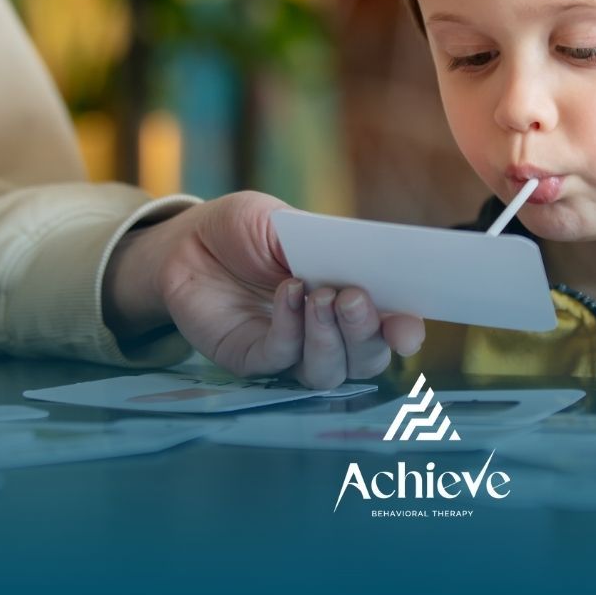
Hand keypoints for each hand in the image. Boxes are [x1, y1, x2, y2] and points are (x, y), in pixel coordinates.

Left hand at [102, 191, 424, 387]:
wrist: (187, 240)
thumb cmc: (244, 230)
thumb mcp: (288, 221)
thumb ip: (326, 245)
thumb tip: (365, 265)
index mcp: (350, 299)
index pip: (391, 329)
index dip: (405, 332)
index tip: (408, 327)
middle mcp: (327, 333)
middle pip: (366, 359)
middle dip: (367, 332)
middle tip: (353, 296)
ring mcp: (290, 351)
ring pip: (328, 372)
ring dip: (331, 338)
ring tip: (320, 297)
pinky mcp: (252, 360)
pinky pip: (281, 359)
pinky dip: (290, 329)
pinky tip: (288, 293)